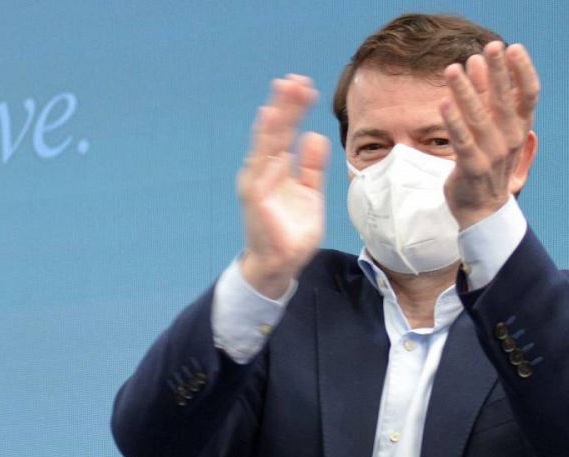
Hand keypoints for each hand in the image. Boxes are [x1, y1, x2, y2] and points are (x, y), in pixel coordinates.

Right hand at [236, 74, 329, 297]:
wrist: (281, 265)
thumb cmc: (293, 233)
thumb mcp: (310, 194)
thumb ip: (311, 167)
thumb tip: (313, 136)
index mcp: (277, 170)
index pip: (286, 133)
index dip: (294, 110)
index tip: (306, 87)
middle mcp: (263, 172)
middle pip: (275, 131)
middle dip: (285, 105)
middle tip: (295, 80)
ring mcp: (257, 182)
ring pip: (266, 141)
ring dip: (275, 116)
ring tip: (284, 91)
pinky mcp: (255, 196)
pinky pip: (260, 165)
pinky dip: (266, 144)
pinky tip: (272, 121)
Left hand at [440, 41, 539, 228]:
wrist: (483, 210)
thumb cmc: (488, 163)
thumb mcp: (493, 129)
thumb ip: (486, 98)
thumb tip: (478, 63)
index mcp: (520, 129)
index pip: (529, 95)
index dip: (523, 71)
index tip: (514, 48)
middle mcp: (510, 140)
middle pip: (505, 100)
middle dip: (498, 72)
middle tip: (490, 47)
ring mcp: (493, 155)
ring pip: (478, 117)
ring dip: (465, 91)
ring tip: (452, 69)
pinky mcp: (472, 168)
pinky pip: (461, 141)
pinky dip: (453, 122)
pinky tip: (443, 103)